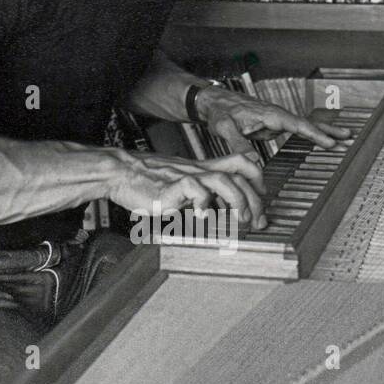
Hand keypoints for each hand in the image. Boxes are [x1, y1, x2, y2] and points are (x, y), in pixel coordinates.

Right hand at [106, 148, 267, 229]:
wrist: (120, 172)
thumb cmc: (146, 182)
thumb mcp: (180, 183)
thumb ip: (198, 192)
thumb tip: (216, 209)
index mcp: (202, 169)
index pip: (241, 163)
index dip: (258, 179)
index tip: (263, 200)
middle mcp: (199, 170)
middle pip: (238, 175)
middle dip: (255, 200)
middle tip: (258, 221)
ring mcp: (186, 176)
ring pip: (222, 180)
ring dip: (237, 201)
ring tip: (239, 220)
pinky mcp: (171, 186)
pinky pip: (194, 190)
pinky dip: (203, 204)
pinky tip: (203, 217)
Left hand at [195, 89, 352, 152]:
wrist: (213, 103)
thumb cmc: (219, 112)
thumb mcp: (224, 128)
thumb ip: (238, 144)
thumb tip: (252, 161)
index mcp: (269, 114)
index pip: (297, 124)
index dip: (314, 134)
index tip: (330, 142)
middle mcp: (277, 115)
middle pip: (307, 122)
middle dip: (328, 129)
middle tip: (348, 136)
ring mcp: (277, 120)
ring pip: (305, 125)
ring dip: (324, 131)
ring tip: (343, 137)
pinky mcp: (274, 125)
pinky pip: (297, 130)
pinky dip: (312, 134)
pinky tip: (321, 139)